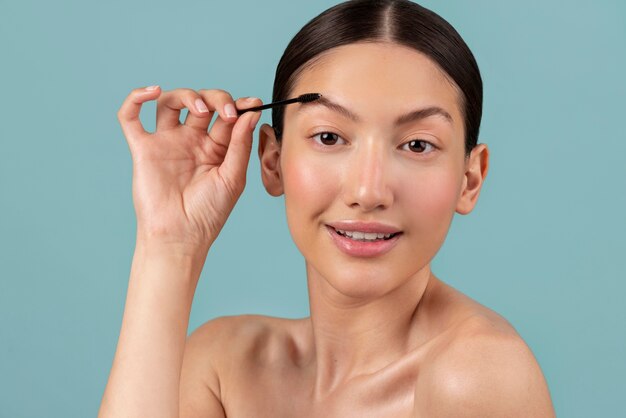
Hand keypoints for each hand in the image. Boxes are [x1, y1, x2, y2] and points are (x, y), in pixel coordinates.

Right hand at [117, 86, 261, 251]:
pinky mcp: (144, 149)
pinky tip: (152, 91)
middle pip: (201, 103)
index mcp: (216, 148)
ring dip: (185, 95)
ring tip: (199, 108)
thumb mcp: (233, 177)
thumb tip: (252, 111)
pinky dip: (135, 98)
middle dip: (217, 99)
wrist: (181, 236)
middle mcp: (191, 141)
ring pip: (170, 102)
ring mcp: (167, 143)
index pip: (226, 115)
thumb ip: (240, 143)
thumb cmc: (209, 213)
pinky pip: (130, 118)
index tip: (252, 104)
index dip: (238, 105)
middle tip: (227, 113)